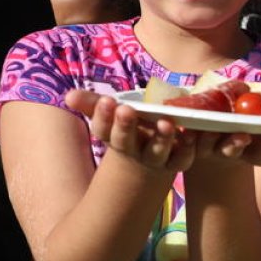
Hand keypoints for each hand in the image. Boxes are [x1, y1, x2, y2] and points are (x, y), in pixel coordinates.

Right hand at [66, 89, 193, 172]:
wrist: (148, 165)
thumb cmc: (129, 130)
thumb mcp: (112, 116)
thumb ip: (93, 104)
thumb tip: (68, 96)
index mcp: (113, 137)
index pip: (102, 129)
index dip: (103, 116)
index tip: (106, 101)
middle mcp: (132, 150)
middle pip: (125, 141)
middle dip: (124, 125)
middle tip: (125, 109)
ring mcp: (155, 158)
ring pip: (156, 151)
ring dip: (161, 137)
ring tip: (165, 121)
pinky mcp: (177, 162)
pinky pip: (182, 159)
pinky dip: (188, 148)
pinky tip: (191, 134)